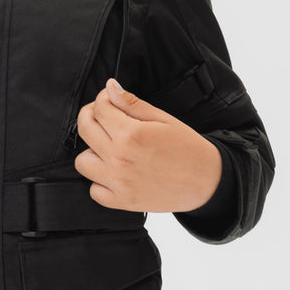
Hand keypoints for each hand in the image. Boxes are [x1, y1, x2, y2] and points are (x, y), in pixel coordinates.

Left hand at [74, 78, 221, 212]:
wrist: (208, 181)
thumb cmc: (187, 148)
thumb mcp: (162, 118)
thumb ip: (131, 103)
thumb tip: (110, 87)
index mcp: (131, 134)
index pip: (99, 108)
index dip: (103, 98)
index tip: (110, 99)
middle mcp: (120, 158)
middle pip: (84, 129)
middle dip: (91, 116)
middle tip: (104, 116)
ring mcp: (119, 182)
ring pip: (82, 161)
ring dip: (92, 151)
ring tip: (108, 146)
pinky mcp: (122, 202)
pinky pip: (94, 190)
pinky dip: (99, 180)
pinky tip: (113, 170)